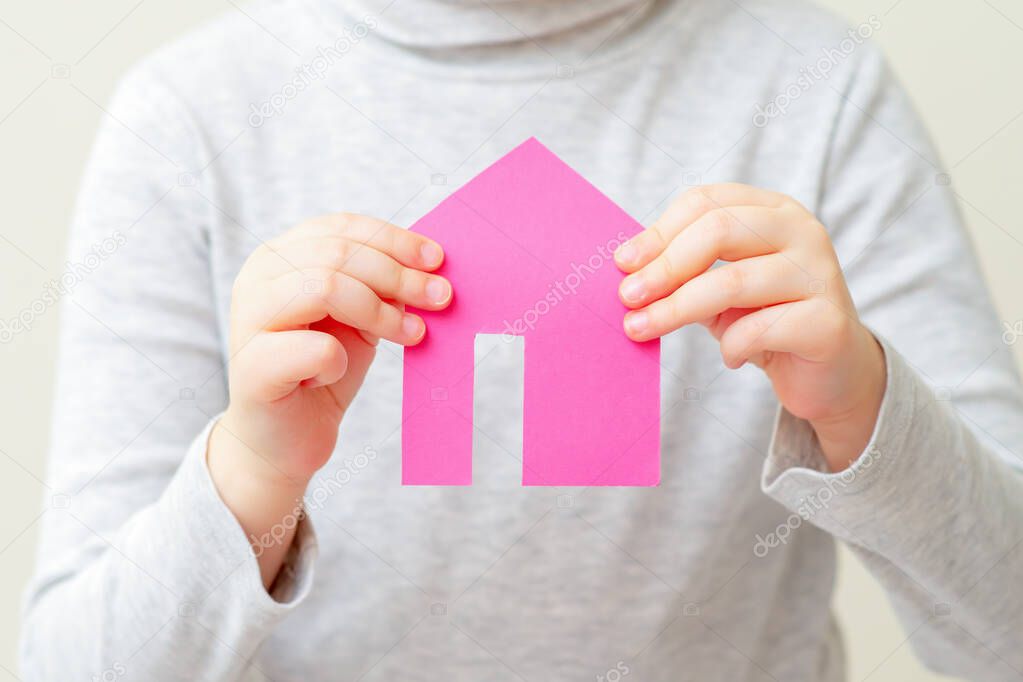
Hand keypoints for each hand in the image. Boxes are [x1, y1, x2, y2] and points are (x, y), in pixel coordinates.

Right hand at [208, 213, 450, 586]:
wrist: (284, 442)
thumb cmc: (322, 372)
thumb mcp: (360, 319)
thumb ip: (382, 287)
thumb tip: (428, 265)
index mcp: (279, 256)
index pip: (341, 228)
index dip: (393, 240)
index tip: (437, 260)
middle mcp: (256, 278)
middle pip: (338, 254)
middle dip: (398, 275)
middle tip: (440, 298)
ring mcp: (248, 320)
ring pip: (324, 287)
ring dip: (380, 311)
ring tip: (412, 334)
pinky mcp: (252, 367)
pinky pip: (316, 348)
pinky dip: (340, 361)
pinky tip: (336, 374)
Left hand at [614, 184, 884, 471]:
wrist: (832, 372)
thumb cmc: (766, 320)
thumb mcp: (720, 288)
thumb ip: (684, 271)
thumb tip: (625, 269)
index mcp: (774, 210)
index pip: (707, 201)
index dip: (658, 232)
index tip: (622, 263)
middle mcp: (803, 231)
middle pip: (718, 230)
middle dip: (663, 267)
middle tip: (627, 298)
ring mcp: (820, 273)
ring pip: (732, 281)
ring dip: (675, 309)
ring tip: (642, 329)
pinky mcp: (828, 322)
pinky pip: (759, 330)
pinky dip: (731, 347)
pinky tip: (731, 358)